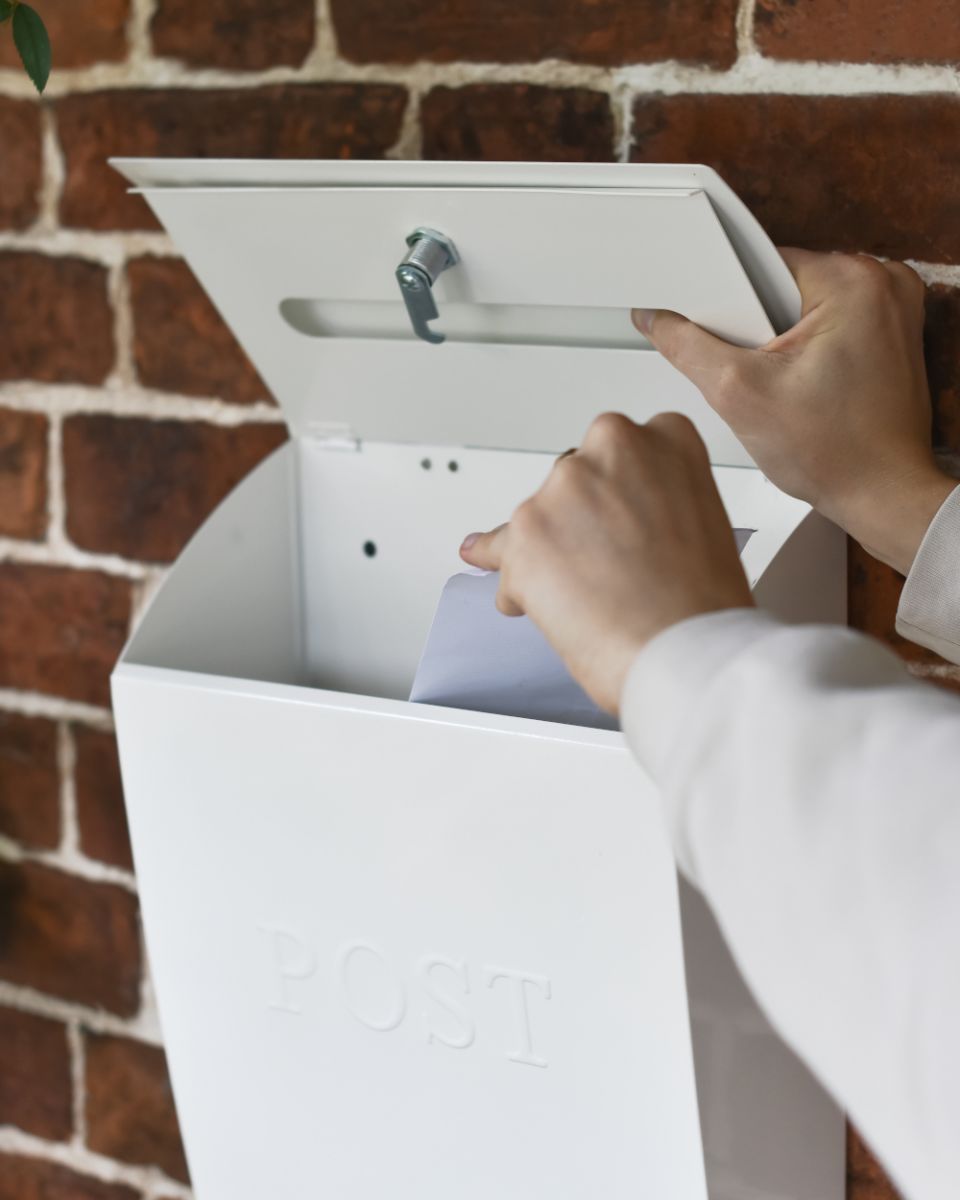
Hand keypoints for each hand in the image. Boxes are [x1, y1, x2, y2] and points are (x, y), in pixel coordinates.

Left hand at [459, 413, 752, 714]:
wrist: (682, 650)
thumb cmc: (702, 605)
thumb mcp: (704, 522)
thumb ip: (657, 503)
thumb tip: (617, 525)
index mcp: (667, 439)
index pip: (622, 448)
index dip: (619, 493)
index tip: (622, 519)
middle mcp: (610, 449)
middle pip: (575, 478)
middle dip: (580, 518)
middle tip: (605, 565)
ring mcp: (562, 489)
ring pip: (537, 517)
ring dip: (548, 553)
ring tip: (584, 599)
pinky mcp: (524, 532)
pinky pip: (502, 554)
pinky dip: (513, 578)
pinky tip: (516, 589)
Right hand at [633, 249, 955, 575]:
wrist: (880, 494)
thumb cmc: (837, 454)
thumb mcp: (738, 394)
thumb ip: (686, 347)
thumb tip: (656, 320)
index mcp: (851, 280)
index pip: (757, 266)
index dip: (726, 307)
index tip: (732, 346)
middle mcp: (880, 284)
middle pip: (778, 287)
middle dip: (755, 332)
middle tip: (768, 378)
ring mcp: (891, 309)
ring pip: (798, 309)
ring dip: (777, 345)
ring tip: (790, 387)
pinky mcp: (890, 334)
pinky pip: (823, 326)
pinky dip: (804, 353)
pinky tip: (806, 388)